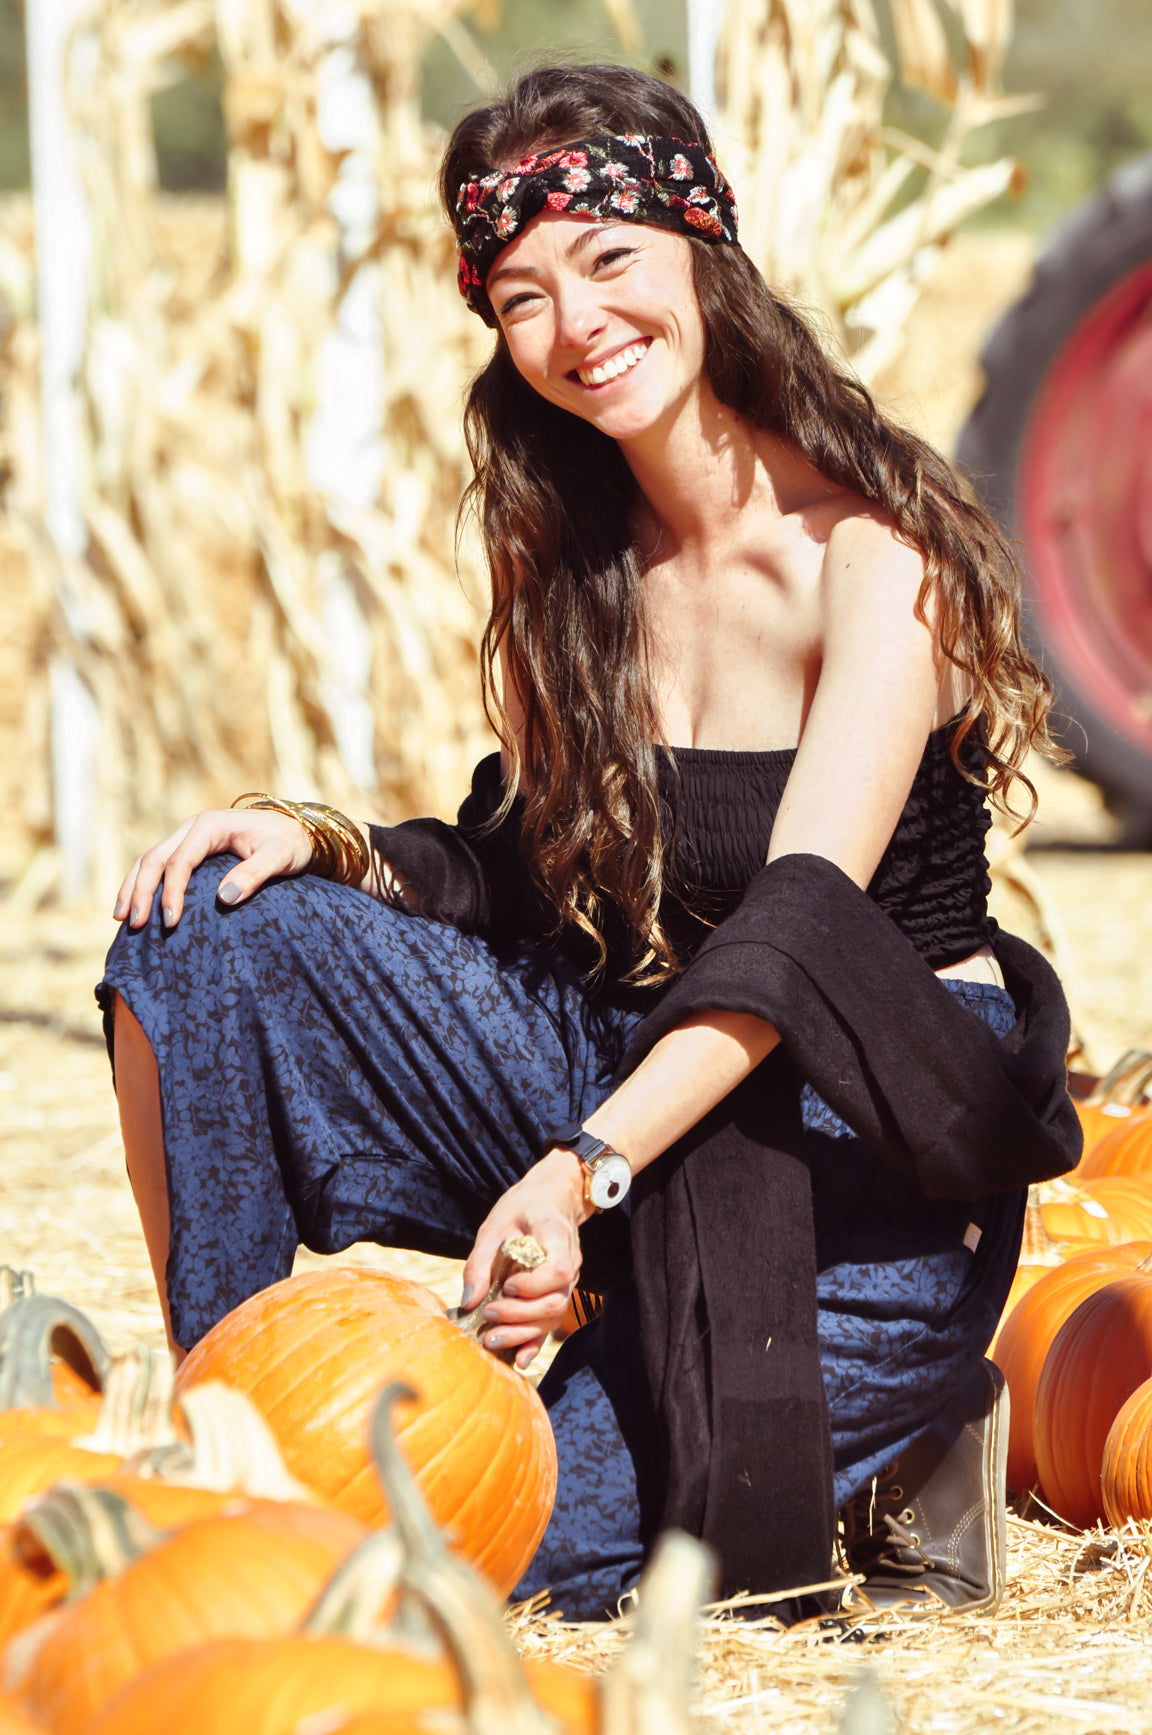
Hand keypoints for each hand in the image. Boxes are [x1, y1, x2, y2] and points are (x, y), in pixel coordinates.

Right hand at [114, 808, 314, 929]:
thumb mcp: (280, 857)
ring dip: (133, 887)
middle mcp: (192, 827)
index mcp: (210, 825)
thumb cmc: (288, 843)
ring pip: (149, 859)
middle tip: (136, 924)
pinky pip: (158, 864)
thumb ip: (254, 874)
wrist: (294, 830)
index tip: (171, 922)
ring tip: (122, 918)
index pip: (180, 861)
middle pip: (154, 858)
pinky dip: (143, 884)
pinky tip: (136, 905)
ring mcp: (187, 836)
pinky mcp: (188, 848)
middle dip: (141, 891)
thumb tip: (223, 898)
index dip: (171, 892)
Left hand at [461, 1148, 588, 1368]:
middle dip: (520, 1316)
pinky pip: (551, 1321)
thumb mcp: (495, 1225)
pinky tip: (518, 1358)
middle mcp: (571, 1262)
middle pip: (554, 1301)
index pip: (559, 1270)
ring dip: (523, 1333)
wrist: (552, 1198)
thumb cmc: (522, 1208)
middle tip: (488, 1316)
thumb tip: (468, 1302)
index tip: (507, 1286)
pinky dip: (535, 1342)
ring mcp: (570, 1280)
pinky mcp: (561, 1291)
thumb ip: (480, 1262)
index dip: (533, 1286)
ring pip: (553, 1316)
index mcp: (556, 1238)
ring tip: (492, 1339)